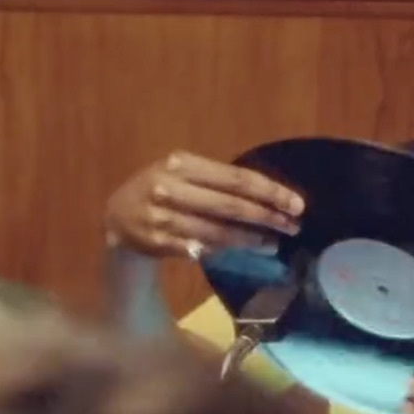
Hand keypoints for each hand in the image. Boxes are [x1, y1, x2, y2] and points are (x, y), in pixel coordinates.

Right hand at [104, 151, 304, 257]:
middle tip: (294, 226)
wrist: (117, 215)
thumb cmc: (161, 188)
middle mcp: (171, 188)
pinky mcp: (159, 242)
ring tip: (275, 243)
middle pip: (231, 205)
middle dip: (267, 216)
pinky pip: (202, 248)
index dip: (269, 191)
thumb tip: (269, 196)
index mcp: (182, 164)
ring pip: (218, 231)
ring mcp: (163, 217)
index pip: (236, 178)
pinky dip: (227, 249)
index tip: (296, 204)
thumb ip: (217, 180)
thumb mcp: (183, 172)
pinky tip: (246, 250)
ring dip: (251, 238)